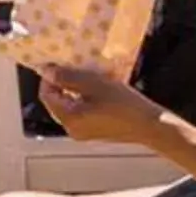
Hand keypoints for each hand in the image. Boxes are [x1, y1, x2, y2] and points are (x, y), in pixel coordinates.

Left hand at [37, 65, 165, 143]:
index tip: (57, 63)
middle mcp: (71, 129)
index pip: (46, 96)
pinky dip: (81, 99)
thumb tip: (45, 71)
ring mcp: (82, 133)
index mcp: (69, 119)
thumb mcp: (94, 84)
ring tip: (84, 75)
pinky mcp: (93, 132)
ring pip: (67, 106)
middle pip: (55, 102)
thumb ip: (67, 77)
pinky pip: (79, 112)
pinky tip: (94, 89)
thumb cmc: (124, 104)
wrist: (150, 125)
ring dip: (71, 90)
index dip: (49, 78)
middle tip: (71, 67)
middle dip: (60, 83)